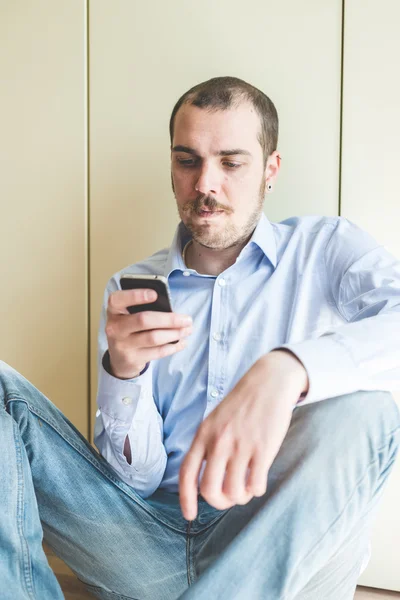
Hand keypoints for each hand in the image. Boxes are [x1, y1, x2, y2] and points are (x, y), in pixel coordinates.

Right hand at [106, 288, 192, 378]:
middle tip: (187, 319)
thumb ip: (142, 309)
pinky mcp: (132, 359)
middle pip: (143, 320)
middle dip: (169, 319)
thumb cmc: (129, 329)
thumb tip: (170, 309)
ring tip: (187, 330)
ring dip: (175, 333)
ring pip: (153, 337)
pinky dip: (173, 346)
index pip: (118, 300)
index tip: (155, 294)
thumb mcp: (128, 316)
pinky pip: (157, 352)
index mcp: (114, 310)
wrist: (119, 358)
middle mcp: (115, 328)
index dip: (135, 295)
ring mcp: (122, 345)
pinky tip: (182, 342)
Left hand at [179, 350, 308, 519]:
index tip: (190, 516)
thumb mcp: (215, 420)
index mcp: (204, 434)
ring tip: (246, 489)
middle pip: (210, 490)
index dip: (186, 499)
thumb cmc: (242, 403)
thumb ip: (207, 445)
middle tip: (229, 498)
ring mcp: (241, 445)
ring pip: (234, 491)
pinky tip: (259, 481)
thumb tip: (204, 478)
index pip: (187, 473)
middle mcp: (219, 441)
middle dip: (219, 502)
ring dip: (240, 497)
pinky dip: (256, 490)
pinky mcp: (263, 448)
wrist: (268, 382)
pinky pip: (256, 484)